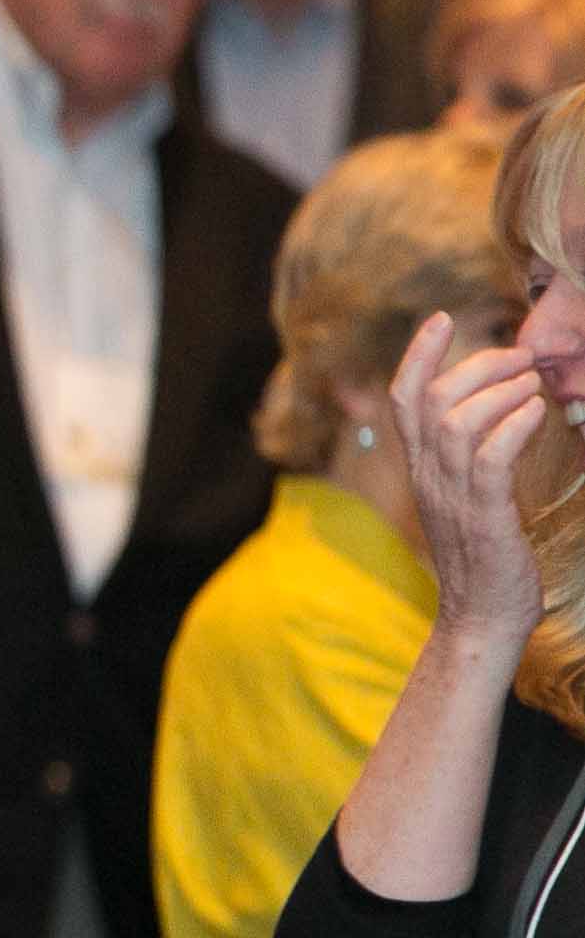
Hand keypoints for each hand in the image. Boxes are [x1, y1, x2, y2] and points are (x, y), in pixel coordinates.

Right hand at [390, 312, 546, 652]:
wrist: (481, 618)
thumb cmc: (482, 559)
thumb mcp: (465, 498)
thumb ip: (468, 458)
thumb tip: (495, 415)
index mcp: (421, 471)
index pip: (402, 401)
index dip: (418, 355)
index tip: (441, 319)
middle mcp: (428, 478)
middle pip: (432, 400)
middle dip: (477, 364)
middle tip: (520, 358)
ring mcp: (452, 497)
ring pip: (457, 422)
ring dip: (499, 391)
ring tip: (533, 385)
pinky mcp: (483, 516)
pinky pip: (489, 458)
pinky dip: (514, 425)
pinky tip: (536, 414)